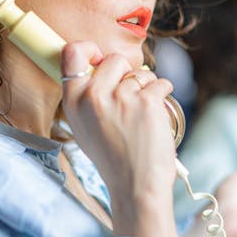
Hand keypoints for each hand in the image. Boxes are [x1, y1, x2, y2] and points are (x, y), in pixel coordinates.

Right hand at [61, 41, 178, 236]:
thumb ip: (85, 96)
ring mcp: (121, 98)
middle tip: (129, 100)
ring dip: (147, 89)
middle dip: (127, 74)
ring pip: (141, 73)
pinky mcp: (147, 101)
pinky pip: (161, 83)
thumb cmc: (113, 158)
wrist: (136, 186)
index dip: (90, 49)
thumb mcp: (83, 127)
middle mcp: (93, 96)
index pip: (72, 53)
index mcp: (73, 101)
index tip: (101, 59)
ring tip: (141, 116)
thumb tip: (98, 65)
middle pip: (114, 59)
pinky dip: (163, 94)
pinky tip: (156, 115)